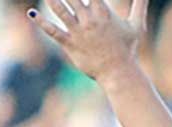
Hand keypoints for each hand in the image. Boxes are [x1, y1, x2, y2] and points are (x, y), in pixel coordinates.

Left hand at [29, 0, 147, 82]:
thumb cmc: (128, 49)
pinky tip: (31, 13)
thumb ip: (140, 5)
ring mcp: (78, 32)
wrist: (119, 73)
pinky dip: (41, 22)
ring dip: (51, 0)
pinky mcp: (69, 44)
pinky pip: (52, 31)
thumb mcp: (136, 25)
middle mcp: (88, 20)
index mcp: (103, 13)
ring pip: (60, 10)